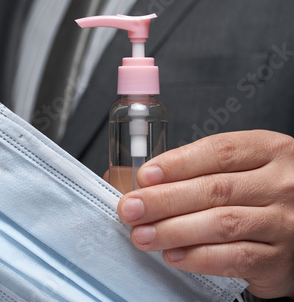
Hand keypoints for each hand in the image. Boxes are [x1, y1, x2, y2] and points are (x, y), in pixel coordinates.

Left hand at [115, 130, 293, 298]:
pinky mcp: (279, 259)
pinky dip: (198, 257)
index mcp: (269, 151)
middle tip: (131, 209)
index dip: (177, 163)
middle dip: (164, 200)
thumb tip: (146, 184)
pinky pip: (234, 258)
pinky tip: (173, 255)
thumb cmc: (260, 195)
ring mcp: (284, 222)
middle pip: (214, 188)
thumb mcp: (243, 169)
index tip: (144, 176)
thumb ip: (201, 170)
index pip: (218, 151)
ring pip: (221, 223)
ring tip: (142, 234)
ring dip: (173, 230)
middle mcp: (281, 184)